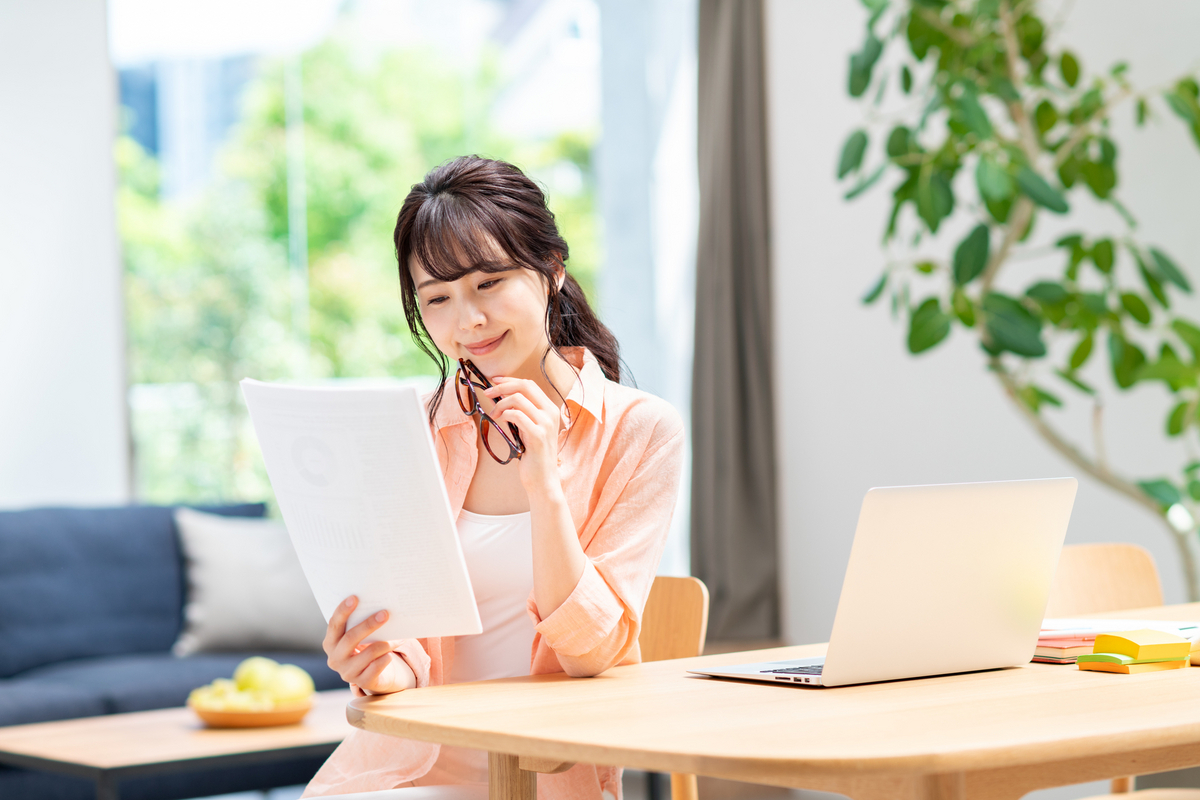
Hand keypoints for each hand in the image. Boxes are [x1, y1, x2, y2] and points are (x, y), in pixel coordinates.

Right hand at [323, 596, 415, 694]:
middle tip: (385, 613)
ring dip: (385, 642)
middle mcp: (335, 659)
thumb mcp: (358, 636)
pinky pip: (376, 668)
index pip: (334, 624)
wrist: (371, 674)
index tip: (355, 597)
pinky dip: (386, 658)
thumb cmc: (364, 646)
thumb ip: (360, 623)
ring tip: (398, 636)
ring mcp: (347, 673)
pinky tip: (392, 653)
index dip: (343, 610)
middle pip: (351, 638)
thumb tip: (379, 606)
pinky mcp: (362, 682)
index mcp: (330, 643)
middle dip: (369, 624)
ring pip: (368, 653)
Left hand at [484, 377, 561, 491]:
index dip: (510, 380)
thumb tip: (502, 395)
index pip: (529, 384)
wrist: (543, 479)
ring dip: (500, 404)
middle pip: (525, 386)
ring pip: (518, 399)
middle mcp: (551, 413)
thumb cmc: (533, 455)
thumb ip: (522, 412)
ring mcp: (546, 423)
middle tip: (487, 393)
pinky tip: (499, 420)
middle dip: (502, 386)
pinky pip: (516, 415)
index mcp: (550, 409)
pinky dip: (504, 414)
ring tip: (493, 414)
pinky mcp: (538, 435)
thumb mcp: (528, 428)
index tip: (494, 381)